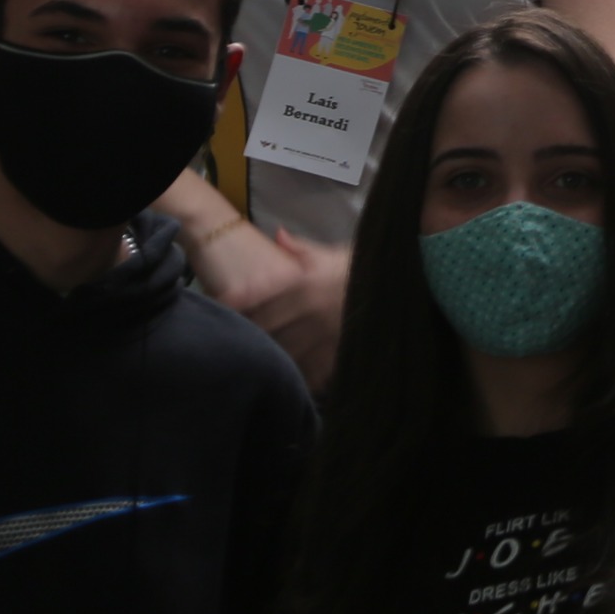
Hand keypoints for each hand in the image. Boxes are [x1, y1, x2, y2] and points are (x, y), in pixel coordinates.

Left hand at [188, 216, 350, 389]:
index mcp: (304, 283)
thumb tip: (278, 234)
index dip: (237, 301)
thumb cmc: (361, 268)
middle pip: (266, 327)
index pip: (260, 294)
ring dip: (267, 355)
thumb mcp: (333, 253)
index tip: (220, 305)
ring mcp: (322, 335)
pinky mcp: (336, 353)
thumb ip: (302, 248)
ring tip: (251, 360)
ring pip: (283, 351)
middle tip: (229, 336)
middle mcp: (309, 310)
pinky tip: (286, 379)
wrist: (395, 288)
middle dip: (247, 332)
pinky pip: (309, 371)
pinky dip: (297, 376)